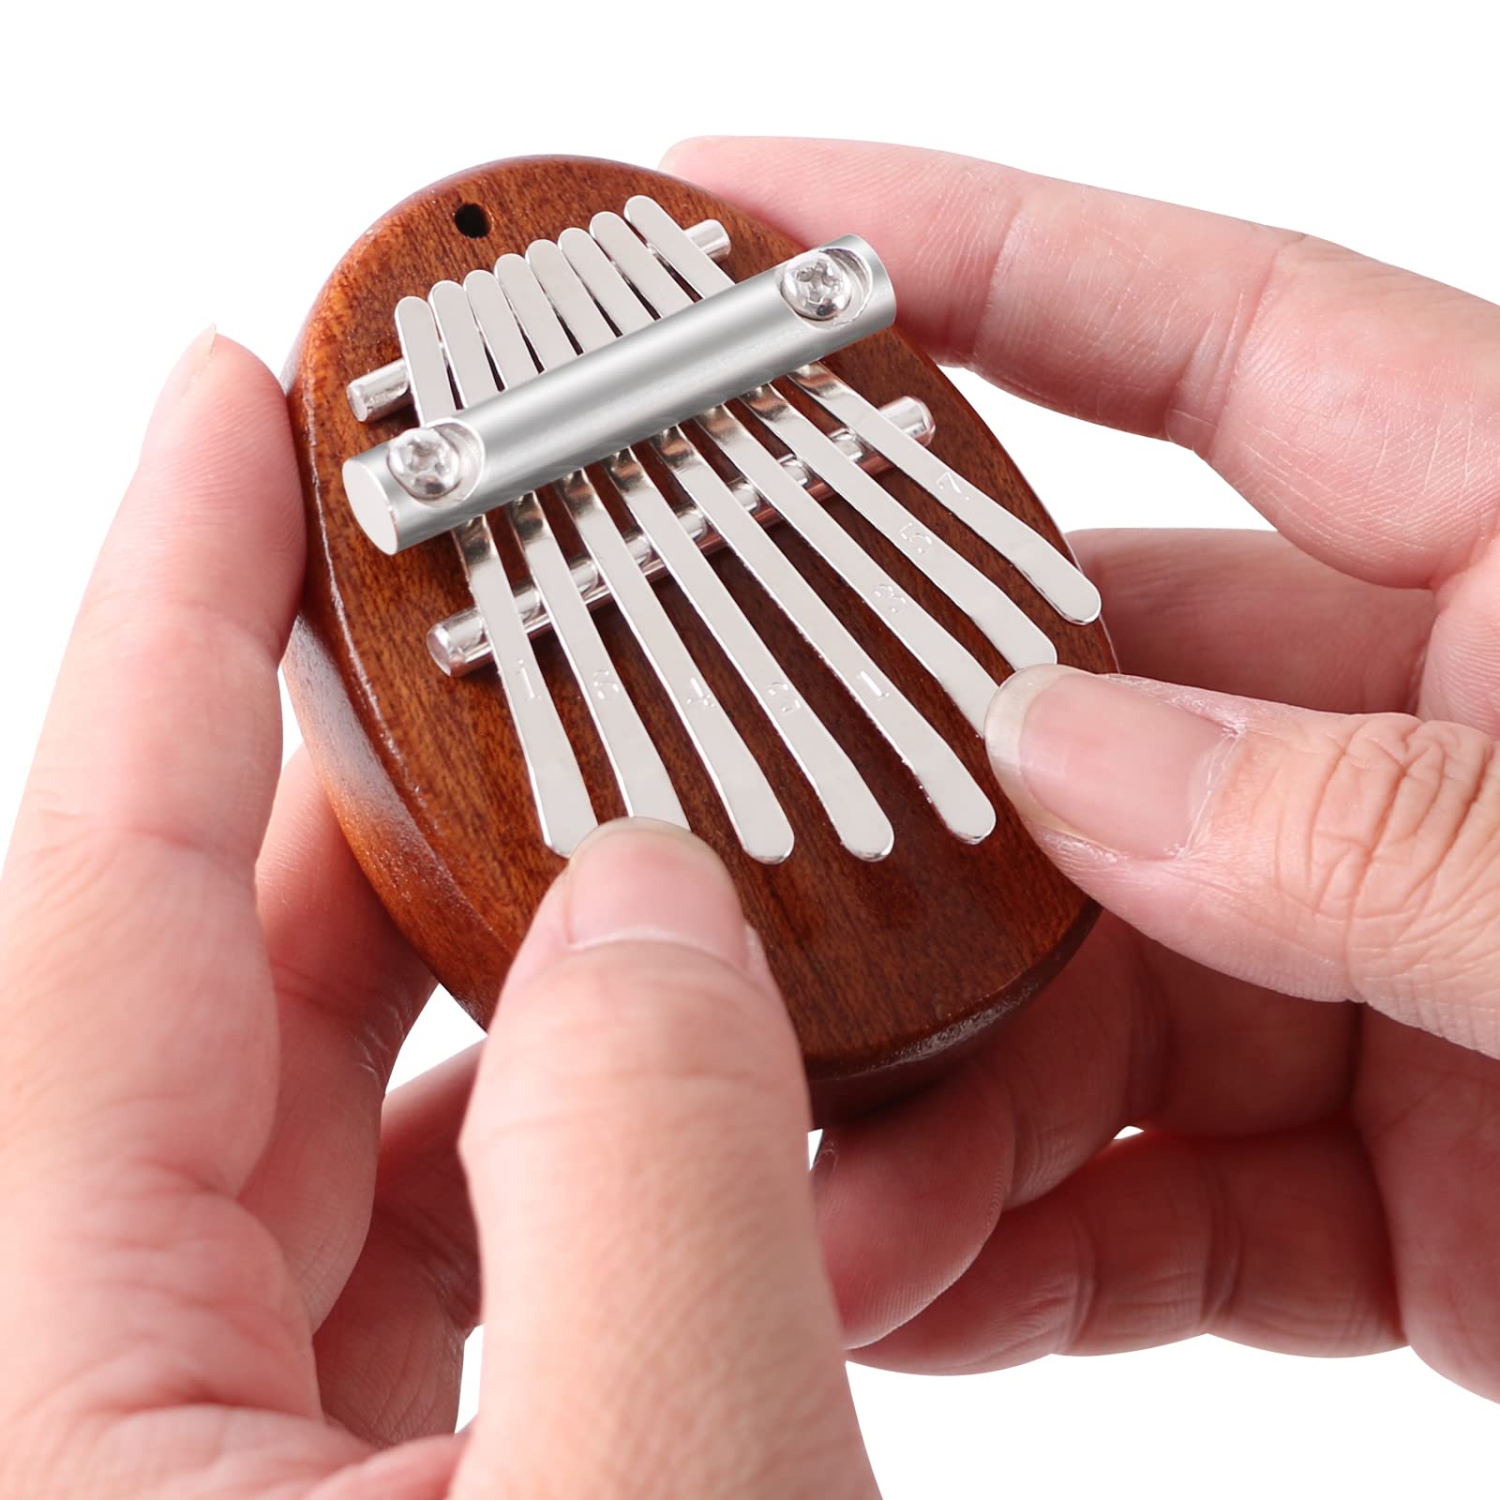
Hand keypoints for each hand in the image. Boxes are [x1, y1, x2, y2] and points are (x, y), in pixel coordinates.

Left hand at [0, 339, 875, 1495]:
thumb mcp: (667, 1489)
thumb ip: (655, 1167)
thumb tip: (650, 907)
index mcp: (68, 1409)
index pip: (95, 909)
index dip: (168, 618)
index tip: (228, 409)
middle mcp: (107, 1408)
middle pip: (227, 988)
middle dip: (388, 781)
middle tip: (517, 626)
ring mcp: (220, 1453)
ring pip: (336, 1102)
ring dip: (502, 966)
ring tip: (638, 859)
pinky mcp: (348, 1485)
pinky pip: (423, 1215)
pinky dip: (550, 1121)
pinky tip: (668, 1085)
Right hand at [665, 138, 1499, 1399]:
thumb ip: (1412, 818)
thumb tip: (1083, 764)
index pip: (1195, 337)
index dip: (953, 256)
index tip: (739, 218)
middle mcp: (1426, 734)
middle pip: (1070, 721)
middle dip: (885, 823)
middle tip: (721, 888)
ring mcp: (1385, 956)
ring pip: (1085, 990)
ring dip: (947, 1102)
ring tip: (827, 1196)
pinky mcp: (1394, 1173)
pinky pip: (1164, 1183)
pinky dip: (1042, 1239)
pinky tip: (925, 1280)